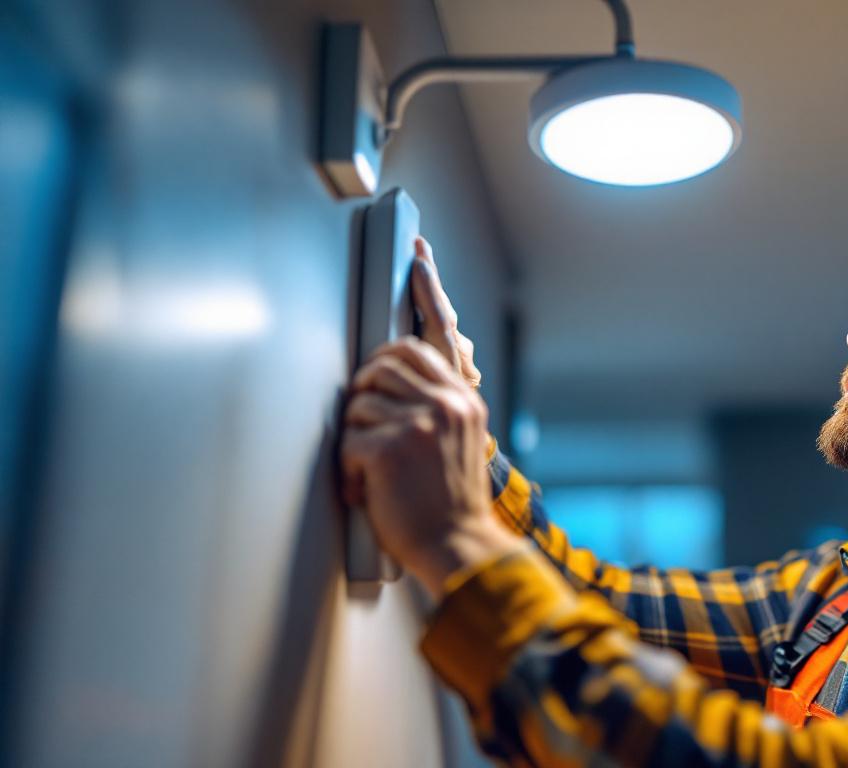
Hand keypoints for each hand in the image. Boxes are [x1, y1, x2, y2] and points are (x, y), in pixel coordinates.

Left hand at [339, 240, 516, 594]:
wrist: (459, 548)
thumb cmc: (449, 503)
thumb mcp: (460, 444)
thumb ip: (440, 407)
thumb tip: (400, 379)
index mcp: (465, 400)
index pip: (434, 338)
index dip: (423, 294)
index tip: (418, 256)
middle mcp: (448, 403)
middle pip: (384, 363)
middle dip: (365, 391)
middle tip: (369, 427)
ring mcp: (420, 423)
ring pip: (359, 401)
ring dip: (356, 438)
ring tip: (372, 470)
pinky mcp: (392, 447)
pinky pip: (349, 440)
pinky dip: (350, 471)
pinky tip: (368, 491)